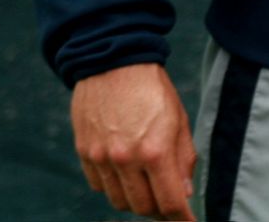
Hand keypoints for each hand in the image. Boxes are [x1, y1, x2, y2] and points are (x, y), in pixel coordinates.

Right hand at [70, 62, 197, 220]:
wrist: (113, 62)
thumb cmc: (153, 90)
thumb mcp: (179, 120)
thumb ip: (183, 160)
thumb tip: (184, 194)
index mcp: (155, 150)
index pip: (169, 203)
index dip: (182, 218)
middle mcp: (126, 159)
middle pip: (143, 208)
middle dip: (159, 211)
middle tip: (169, 203)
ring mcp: (101, 158)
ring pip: (119, 201)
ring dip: (136, 201)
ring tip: (148, 187)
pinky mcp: (84, 153)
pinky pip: (99, 186)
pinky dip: (114, 187)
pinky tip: (125, 174)